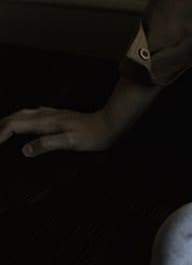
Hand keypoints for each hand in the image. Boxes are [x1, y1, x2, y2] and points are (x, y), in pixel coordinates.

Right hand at [0, 106, 114, 157]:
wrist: (108, 124)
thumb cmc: (91, 136)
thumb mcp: (70, 142)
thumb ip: (47, 144)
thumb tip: (25, 150)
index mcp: (45, 122)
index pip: (15, 125)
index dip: (0, 133)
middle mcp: (46, 115)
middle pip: (15, 117)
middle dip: (0, 126)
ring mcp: (52, 114)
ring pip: (23, 114)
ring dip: (9, 121)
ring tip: (1, 130)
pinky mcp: (57, 115)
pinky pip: (33, 114)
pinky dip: (22, 118)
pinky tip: (24, 122)